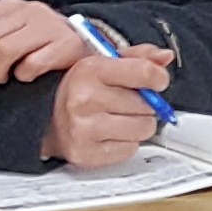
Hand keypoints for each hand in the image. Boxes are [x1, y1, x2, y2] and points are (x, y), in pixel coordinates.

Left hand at [0, 0, 95, 94]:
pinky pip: (32, 64)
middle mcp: (28, 10)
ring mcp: (49, 25)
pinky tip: (27, 79)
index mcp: (8, 7)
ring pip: (2, 50)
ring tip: (1, 81)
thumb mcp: (10, 39)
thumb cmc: (41, 53)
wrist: (87, 55)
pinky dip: (24, 76)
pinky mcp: (68, 44)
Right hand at [45, 65, 166, 169]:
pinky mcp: (86, 153)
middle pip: (148, 105)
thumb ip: (138, 57)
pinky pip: (130, 149)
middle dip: (143, 104)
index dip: (158, 78)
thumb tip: (164, 57)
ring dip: (137, 125)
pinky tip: (109, 134)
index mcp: (90, 70)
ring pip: (143, 129)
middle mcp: (85, 99)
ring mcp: (84, 129)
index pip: (145, 72)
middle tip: (124, 102)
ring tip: (118, 118)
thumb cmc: (80, 89)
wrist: (46, 117)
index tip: (156, 83)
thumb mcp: (105, 63)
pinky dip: (125, 143)